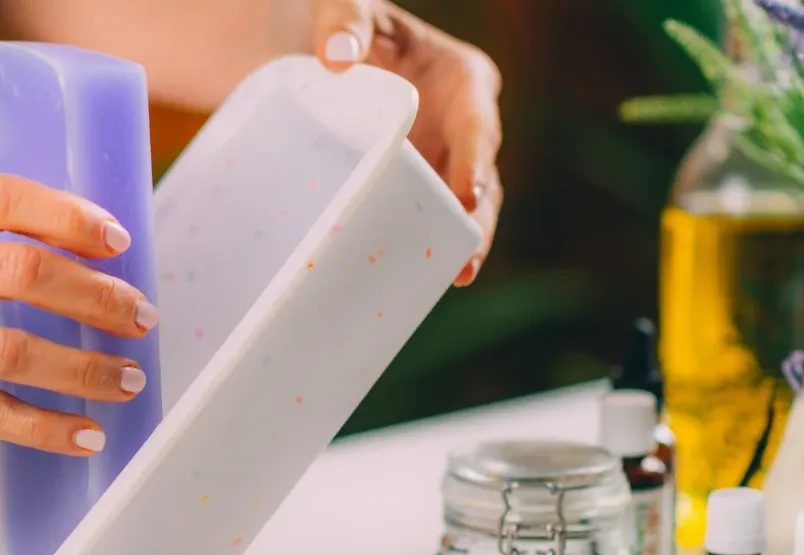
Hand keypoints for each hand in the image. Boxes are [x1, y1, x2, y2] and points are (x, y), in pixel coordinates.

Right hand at [0, 172, 157, 454]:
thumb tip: (56, 252)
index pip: (7, 196)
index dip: (74, 216)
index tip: (120, 241)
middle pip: (24, 270)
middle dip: (98, 298)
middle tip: (142, 316)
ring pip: (11, 346)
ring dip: (84, 367)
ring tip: (127, 379)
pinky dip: (41, 425)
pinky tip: (81, 434)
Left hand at [312, 0, 501, 285]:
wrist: (322, 50)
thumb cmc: (345, 22)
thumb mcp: (347, 8)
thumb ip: (344, 23)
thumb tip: (337, 61)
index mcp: (463, 81)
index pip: (479, 125)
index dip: (477, 163)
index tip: (469, 196)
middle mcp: (463, 125)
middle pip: (481, 179)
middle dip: (478, 220)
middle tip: (467, 262)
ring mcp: (441, 159)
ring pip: (460, 208)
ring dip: (456, 243)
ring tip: (453, 278)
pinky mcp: (415, 182)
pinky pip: (424, 215)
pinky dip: (420, 243)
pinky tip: (409, 278)